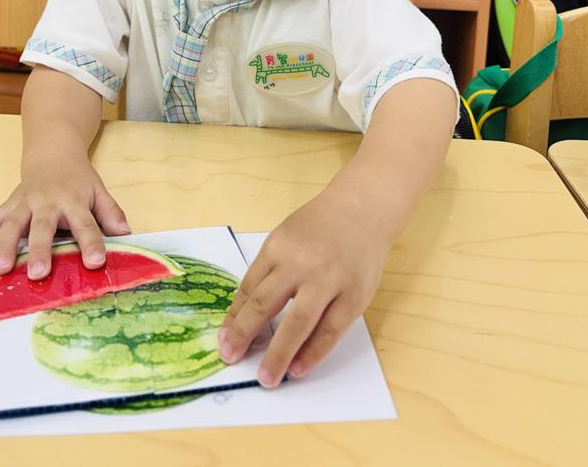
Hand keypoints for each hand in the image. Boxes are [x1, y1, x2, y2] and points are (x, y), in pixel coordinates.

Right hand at [0, 157, 129, 279]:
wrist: (53, 152)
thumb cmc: (78, 180)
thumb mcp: (99, 191)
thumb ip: (111, 213)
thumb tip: (127, 235)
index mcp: (73, 201)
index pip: (85, 224)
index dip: (91, 243)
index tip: (97, 263)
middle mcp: (47, 203)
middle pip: (43, 227)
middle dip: (40, 250)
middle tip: (39, 274)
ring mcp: (24, 204)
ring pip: (12, 225)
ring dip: (5, 247)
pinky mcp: (7, 206)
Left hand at [219, 187, 386, 387]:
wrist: (363, 209)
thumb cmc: (319, 226)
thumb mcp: (284, 238)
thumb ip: (268, 271)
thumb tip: (246, 313)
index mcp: (277, 248)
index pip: (249, 289)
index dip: (234, 319)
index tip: (225, 340)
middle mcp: (300, 264)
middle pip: (265, 305)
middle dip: (244, 336)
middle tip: (231, 359)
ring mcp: (329, 280)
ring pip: (298, 323)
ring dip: (279, 354)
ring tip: (266, 378)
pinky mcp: (353, 296)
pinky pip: (330, 330)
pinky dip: (313, 352)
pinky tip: (299, 368)